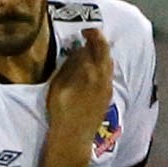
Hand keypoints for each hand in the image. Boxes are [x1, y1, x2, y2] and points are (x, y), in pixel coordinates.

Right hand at [46, 28, 113, 148]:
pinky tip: (95, 67)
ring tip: (91, 49)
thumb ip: (70, 65)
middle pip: (106, 52)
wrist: (74, 137)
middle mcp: (103, 77)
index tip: (85, 30)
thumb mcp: (59, 85)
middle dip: (99, 41)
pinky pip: (108, 74)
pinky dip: (103, 65)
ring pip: (109, 64)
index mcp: (91, 71)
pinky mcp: (108, 96)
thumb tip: (79, 51)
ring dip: (102, 53)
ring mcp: (107, 87)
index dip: (92, 35)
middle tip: (90, 35)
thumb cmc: (61, 111)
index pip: (96, 45)